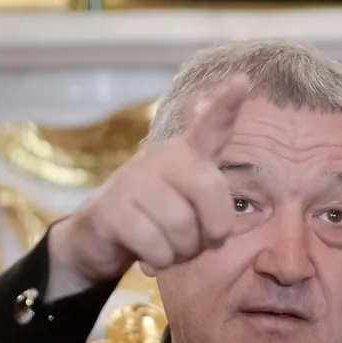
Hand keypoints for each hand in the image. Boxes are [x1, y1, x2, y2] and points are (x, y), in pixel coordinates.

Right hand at [47, 75, 248, 298]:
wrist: (100, 237)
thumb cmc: (159, 222)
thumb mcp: (190, 208)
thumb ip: (212, 210)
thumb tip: (218, 231)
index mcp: (188, 155)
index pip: (211, 126)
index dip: (227, 105)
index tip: (242, 81)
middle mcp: (162, 158)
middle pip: (209, 189)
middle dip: (213, 229)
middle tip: (202, 242)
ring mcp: (133, 179)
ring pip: (181, 226)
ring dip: (181, 252)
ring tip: (169, 249)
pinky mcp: (110, 207)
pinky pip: (154, 244)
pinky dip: (158, 260)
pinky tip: (148, 257)